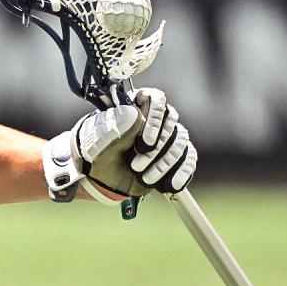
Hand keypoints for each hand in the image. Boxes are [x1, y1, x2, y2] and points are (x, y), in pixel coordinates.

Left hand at [41, 87, 196, 202]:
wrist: (100, 178)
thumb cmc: (98, 154)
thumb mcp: (101, 142)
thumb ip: (118, 127)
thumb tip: (136, 115)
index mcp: (136, 105)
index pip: (157, 100)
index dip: (155, 120)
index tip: (145, 143)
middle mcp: (155, 118)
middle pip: (171, 124)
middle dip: (156, 150)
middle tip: (135, 166)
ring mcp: (167, 136)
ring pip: (180, 143)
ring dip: (165, 163)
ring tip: (146, 179)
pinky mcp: (174, 155)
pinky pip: (188, 159)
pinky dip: (183, 172)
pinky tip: (171, 185)